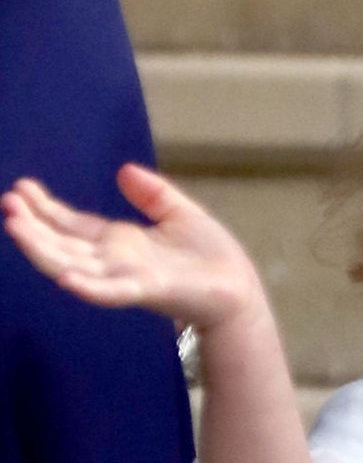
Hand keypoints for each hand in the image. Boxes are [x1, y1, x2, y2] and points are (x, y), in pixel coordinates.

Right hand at [2, 164, 264, 335]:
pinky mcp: (147, 291)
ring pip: (74, 265)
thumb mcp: (179, 213)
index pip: (72, 225)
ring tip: (15, 227)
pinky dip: (87, 286)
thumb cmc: (212, 257)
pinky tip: (64, 277)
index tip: (21, 188)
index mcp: (119, 243)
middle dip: (33, 226)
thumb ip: (152, 193)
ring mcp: (127, 278)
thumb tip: (124, 171)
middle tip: (7, 204)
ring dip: (43, 249)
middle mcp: (115, 262)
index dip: (46, 209)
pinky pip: (111, 291)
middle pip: (62, 244)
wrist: (240, 290)